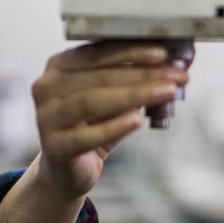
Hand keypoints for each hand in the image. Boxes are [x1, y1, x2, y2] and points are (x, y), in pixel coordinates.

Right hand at [31, 41, 191, 197]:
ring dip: (134, 95)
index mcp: (60, 66)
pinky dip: (114, 127)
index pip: (98, 52)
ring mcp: (46, 117)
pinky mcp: (53, 147)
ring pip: (92, 101)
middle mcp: (46, 87)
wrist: (69, 171)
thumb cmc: (93, 127)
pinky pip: (85, 136)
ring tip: (167, 93)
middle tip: (176, 76)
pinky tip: (137, 121)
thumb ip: (135, 81)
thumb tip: (177, 65)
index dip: (132, 52)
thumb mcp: (114, 99)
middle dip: (143, 74)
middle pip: (99, 76)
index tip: (164, 54)